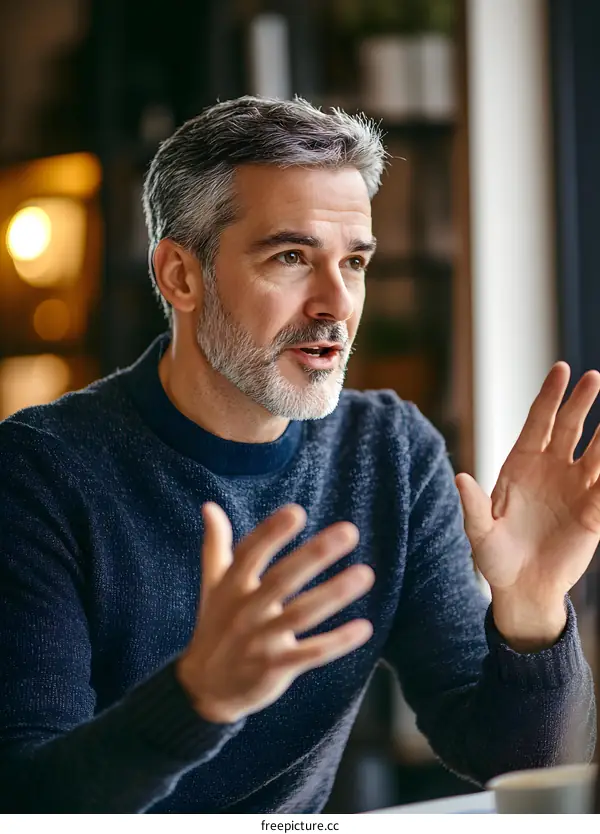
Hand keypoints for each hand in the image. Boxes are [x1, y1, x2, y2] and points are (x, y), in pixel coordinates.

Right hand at [175, 503, 373, 723]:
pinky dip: (338, 642)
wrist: (204, 688)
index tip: (297, 512)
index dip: (271, 533)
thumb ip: (216, 545)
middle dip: (315, 555)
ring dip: (334, 594)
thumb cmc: (216, 625)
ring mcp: (260, 641)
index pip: (250, 554)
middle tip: (349, 531)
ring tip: (366, 574)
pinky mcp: (276, 667)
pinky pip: (311, 653)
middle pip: (282, 579)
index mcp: (231, 587)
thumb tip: (210, 505)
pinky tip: (365, 628)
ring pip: (301, 615)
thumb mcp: (213, 585)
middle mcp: (245, 611)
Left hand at [455, 363, 599, 650]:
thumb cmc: (495, 559)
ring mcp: (574, 489)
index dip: (550, 395)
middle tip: (594, 376)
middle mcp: (550, 470)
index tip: (562, 369)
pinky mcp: (593, 513)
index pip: (538, 421)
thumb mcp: (480, 533)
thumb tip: (459, 477)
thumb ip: (473, 506)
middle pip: (570, 427)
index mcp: (521, 465)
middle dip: (581, 401)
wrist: (522, 589)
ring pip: (596, 452)